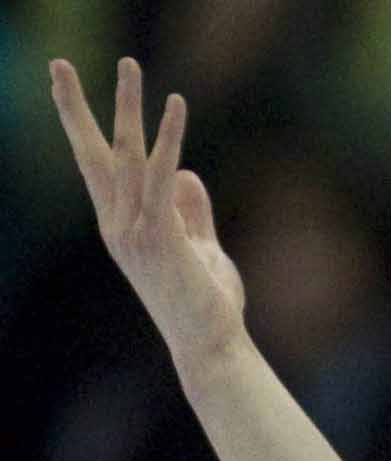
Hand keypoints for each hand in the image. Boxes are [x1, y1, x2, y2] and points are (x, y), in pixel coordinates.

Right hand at [50, 57, 246, 364]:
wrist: (210, 346)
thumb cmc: (206, 304)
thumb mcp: (199, 248)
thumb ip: (190, 212)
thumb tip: (182, 172)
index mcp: (121, 226)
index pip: (97, 168)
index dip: (84, 127)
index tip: (68, 89)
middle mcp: (117, 225)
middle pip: (92, 153)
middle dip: (74, 106)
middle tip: (58, 62)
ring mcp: (135, 231)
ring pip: (126, 154)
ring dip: (128, 105)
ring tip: (130, 63)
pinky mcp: (160, 236)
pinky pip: (161, 175)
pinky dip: (169, 137)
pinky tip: (175, 104)